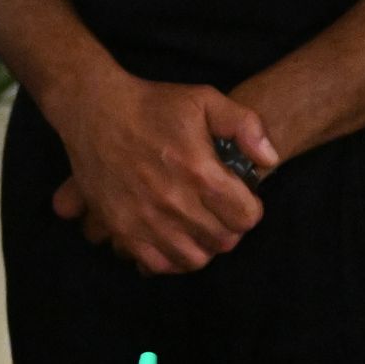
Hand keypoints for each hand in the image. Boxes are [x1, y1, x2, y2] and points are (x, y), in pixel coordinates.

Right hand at [43, 72, 279, 273]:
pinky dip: (172, 258)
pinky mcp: (122, 229)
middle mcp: (174, 202)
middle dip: (230, 227)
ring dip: (204, 245)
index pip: (245, 217)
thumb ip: (246, 126)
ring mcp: (146, 220)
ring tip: (200, 226)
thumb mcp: (205, 99)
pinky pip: (159, 264)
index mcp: (199, 171)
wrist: (96, 111)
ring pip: (194, 259)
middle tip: (222, 211)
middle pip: (223, 240)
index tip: (242, 199)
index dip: (250, 209)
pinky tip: (175, 237)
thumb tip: (268, 160)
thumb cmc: (154, 105)